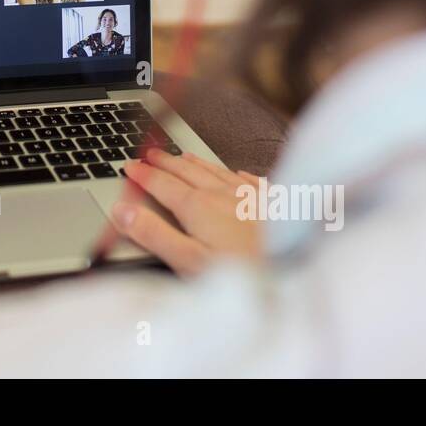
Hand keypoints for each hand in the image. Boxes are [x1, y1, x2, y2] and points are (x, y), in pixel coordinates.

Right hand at [111, 149, 262, 274]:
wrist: (303, 265)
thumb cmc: (246, 272)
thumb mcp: (189, 261)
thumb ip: (154, 235)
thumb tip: (122, 211)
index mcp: (198, 207)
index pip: (161, 185)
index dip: (142, 176)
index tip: (127, 166)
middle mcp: (223, 194)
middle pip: (187, 172)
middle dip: (164, 162)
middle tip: (148, 153)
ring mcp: (250, 195)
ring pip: (216, 171)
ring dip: (195, 163)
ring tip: (181, 156)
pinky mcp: (275, 202)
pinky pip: (249, 179)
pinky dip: (234, 173)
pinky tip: (235, 173)